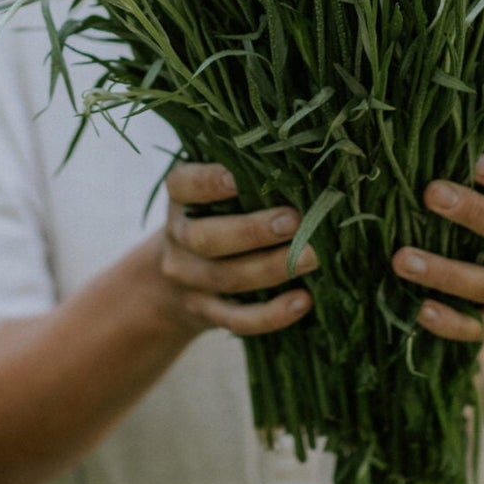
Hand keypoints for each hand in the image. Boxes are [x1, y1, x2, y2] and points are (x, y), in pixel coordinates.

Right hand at [155, 161, 316, 338]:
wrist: (171, 284)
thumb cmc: (217, 218)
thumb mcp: (215, 193)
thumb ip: (247, 178)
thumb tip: (304, 164)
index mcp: (180, 198)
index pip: (184, 186)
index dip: (207, 182)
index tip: (236, 179)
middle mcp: (179, 238)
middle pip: (205, 238)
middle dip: (251, 231)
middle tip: (294, 220)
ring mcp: (189, 279)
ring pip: (226, 278)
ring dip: (270, 268)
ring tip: (312, 257)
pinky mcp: (207, 313)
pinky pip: (237, 319)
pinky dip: (271, 314)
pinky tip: (303, 301)